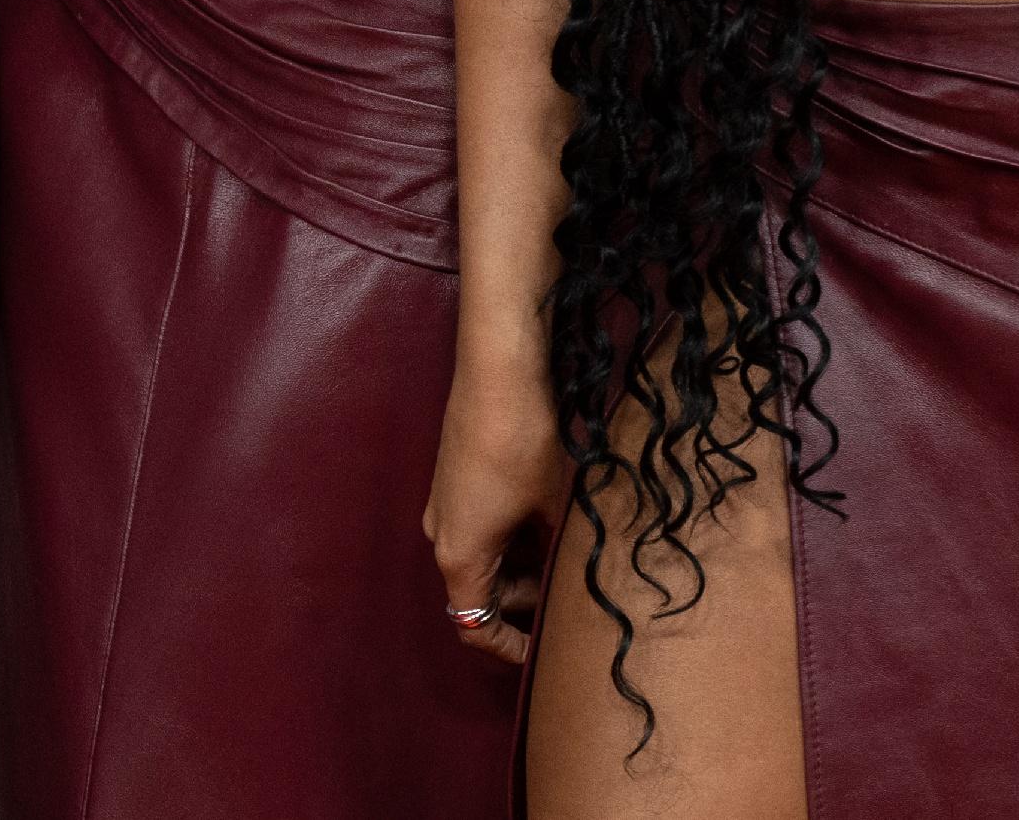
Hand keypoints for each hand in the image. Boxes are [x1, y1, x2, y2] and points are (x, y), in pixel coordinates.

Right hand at [424, 348, 568, 669]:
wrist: (498, 366)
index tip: (546, 653)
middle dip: (525, 602)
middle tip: (573, 597)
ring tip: (571, 555)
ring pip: (485, 556)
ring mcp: (446, 503)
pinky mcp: (455, 475)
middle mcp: (441, 534)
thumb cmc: (524, 442)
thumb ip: (559, 555)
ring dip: (524, 565)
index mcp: (459, 556)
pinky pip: (482, 525)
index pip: (475, 627)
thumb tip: (577, 579)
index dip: (511, 647)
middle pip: (481, 592)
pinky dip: (514, 535)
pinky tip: (554, 519)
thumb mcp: (555, 507)